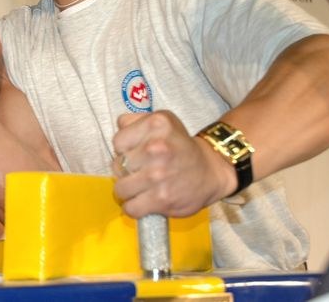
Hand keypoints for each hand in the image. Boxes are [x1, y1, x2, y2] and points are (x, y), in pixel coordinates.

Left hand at [111, 110, 234, 218]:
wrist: (210, 171)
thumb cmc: (180, 146)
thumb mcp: (162, 120)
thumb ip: (135, 120)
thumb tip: (119, 127)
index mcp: (156, 124)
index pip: (118, 141)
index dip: (124, 149)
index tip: (137, 152)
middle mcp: (156, 147)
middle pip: (117, 165)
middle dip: (125, 170)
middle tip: (141, 170)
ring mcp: (158, 174)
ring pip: (121, 188)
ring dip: (128, 191)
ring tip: (140, 187)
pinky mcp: (162, 198)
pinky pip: (131, 208)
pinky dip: (134, 208)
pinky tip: (143, 201)